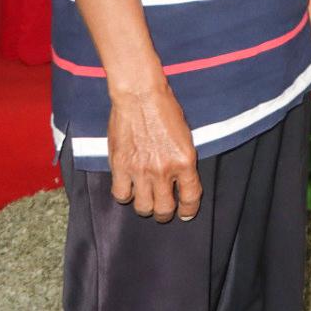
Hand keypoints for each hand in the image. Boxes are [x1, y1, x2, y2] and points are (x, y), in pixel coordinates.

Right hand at [107, 81, 199, 222]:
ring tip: (146, 200)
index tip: (186, 213)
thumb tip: (181, 180)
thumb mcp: (186, 136)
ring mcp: (140, 171)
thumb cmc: (166, 110)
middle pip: (164, 209)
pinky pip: (121, 195)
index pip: (190, 197)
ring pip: (142, 207)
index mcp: (185, 161)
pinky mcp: (120, 167)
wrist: (141, 97)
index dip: (189, 210)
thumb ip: (183, 161)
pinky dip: (125, 195)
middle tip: (164, 210)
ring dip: (146, 206)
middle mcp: (163, 170)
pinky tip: (129, 188)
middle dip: (165, 213)